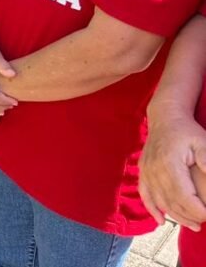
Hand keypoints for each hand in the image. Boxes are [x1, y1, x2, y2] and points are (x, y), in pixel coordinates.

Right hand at [140, 113, 205, 229]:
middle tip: (204, 224)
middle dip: (189, 217)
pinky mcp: (142, 171)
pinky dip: (152, 209)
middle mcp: (154, 169)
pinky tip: (161, 220)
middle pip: (171, 202)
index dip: (198, 211)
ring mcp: (146, 171)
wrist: (165, 118)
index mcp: (169, 163)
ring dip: (175, 216)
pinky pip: (145, 194)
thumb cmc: (187, 131)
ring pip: (159, 201)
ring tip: (193, 224)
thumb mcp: (203, 143)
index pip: (184, 196)